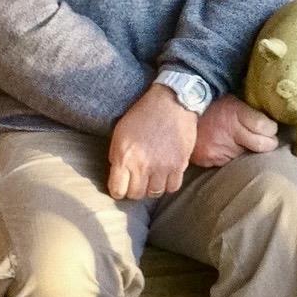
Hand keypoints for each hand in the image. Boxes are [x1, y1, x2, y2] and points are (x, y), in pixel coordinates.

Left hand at [107, 84, 197, 199]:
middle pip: (136, 195)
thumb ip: (117, 156)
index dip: (119, 189)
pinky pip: (173, 187)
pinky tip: (166, 175)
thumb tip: (118, 175)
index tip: (122, 185)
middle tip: (138, 180)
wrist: (171, 102)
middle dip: (135, 189)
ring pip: (155, 193)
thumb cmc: (143, 114)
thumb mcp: (121, 132)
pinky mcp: (179, 164)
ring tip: (152, 177)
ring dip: (152, 187)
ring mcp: (163, 167)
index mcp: (125, 157)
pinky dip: (169, 184)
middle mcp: (143, 166)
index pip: (118, 190)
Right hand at [190, 94, 278, 166]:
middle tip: (267, 140)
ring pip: (246, 155)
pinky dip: (231, 156)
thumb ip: (249, 111)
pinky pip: (229, 161)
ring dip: (247, 150)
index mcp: (236, 112)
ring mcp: (220, 148)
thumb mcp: (232, 99)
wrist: (178, 109)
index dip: (271, 129)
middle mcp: (229, 132)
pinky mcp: (210, 159)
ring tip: (239, 141)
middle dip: (268, 143)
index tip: (271, 129)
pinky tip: (226, 147)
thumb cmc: (210, 102)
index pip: (265, 127)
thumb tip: (270, 121)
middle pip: (262, 145)